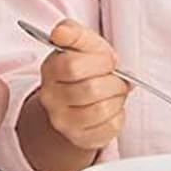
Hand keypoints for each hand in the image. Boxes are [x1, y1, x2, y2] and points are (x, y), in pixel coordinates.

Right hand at [34, 19, 127, 153]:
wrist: (80, 100)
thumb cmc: (86, 67)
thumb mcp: (83, 44)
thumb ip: (74, 33)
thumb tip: (59, 32)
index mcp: (51, 69)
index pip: (73, 66)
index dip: (100, 62)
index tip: (109, 61)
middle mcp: (51, 97)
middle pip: (90, 90)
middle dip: (113, 81)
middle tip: (116, 78)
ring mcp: (63, 120)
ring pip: (101, 110)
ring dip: (118, 98)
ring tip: (115, 92)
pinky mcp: (81, 137)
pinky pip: (109, 126)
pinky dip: (119, 114)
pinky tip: (112, 107)